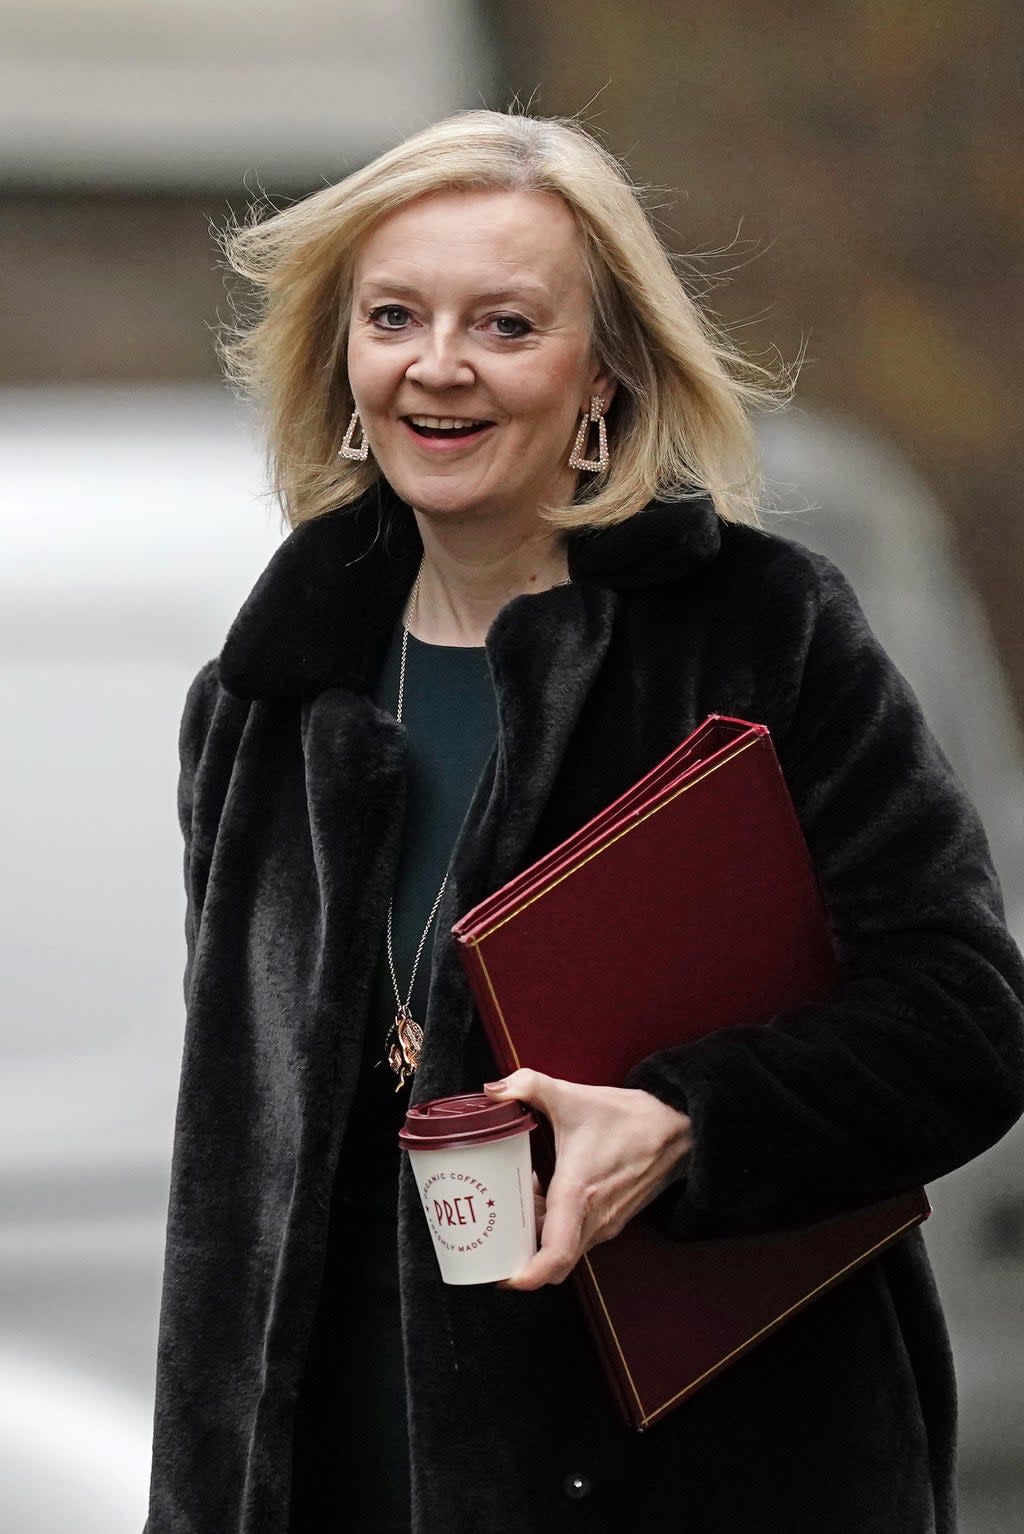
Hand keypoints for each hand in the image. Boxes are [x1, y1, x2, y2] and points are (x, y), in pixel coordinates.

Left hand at [483, 1069, 691, 1289]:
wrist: (678, 1128)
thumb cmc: (628, 1118)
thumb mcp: (572, 1095)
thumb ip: (528, 1085)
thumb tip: (492, 1090)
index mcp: (579, 1195)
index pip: (555, 1256)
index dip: (527, 1276)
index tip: (504, 1278)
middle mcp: (594, 1219)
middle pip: (552, 1259)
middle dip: (520, 1254)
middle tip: (492, 1234)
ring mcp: (606, 1223)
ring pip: (564, 1247)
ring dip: (538, 1235)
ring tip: (513, 1205)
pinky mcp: (613, 1219)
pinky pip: (577, 1235)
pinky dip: (556, 1225)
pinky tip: (543, 1192)